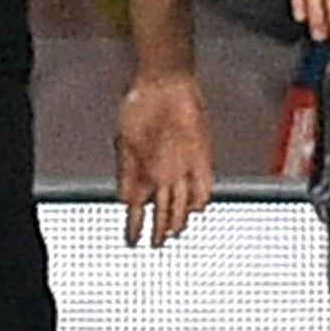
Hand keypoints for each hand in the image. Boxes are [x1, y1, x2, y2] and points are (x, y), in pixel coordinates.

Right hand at [116, 70, 214, 246]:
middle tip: (156, 245)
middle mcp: (165, 173)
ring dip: (178, 219)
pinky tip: (196, 209)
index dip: (134, 226)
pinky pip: (204, 183)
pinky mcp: (202, 156)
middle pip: (164, 210)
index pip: (138, 208)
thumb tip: (127, 202)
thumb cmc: (139, 108)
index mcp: (143, 172)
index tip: (131, 242)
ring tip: (172, 234)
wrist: (164, 85)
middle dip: (159, 230)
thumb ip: (127, 174)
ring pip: (183, 201)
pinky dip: (200, 197)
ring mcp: (184, 166)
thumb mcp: (125, 143)